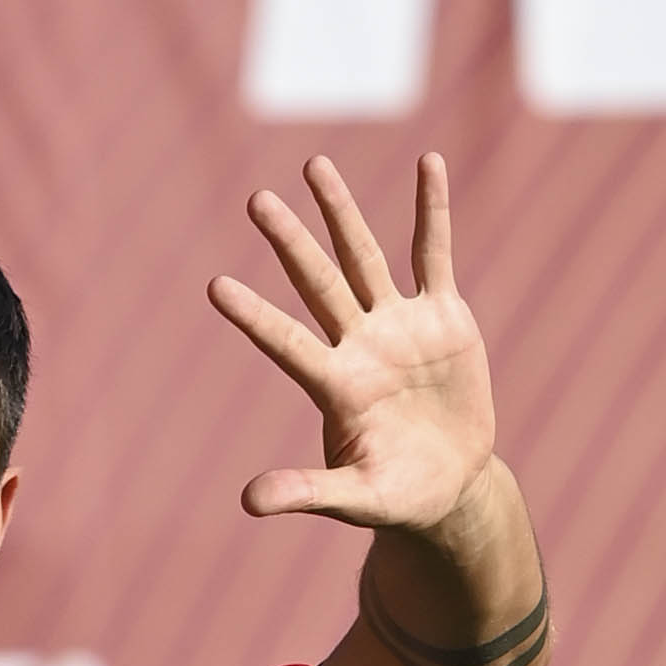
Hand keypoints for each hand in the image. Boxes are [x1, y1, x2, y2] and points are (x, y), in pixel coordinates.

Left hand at [208, 153, 494, 535]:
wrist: (450, 487)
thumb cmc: (396, 497)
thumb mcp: (354, 499)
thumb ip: (305, 492)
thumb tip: (248, 502)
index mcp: (336, 387)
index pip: (285, 343)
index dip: (254, 316)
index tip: (215, 287)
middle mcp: (359, 345)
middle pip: (317, 283)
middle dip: (290, 241)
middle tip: (256, 200)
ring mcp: (399, 325)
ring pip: (363, 257)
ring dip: (341, 212)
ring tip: (313, 165)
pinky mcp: (443, 316)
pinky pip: (434, 254)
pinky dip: (432, 210)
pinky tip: (426, 164)